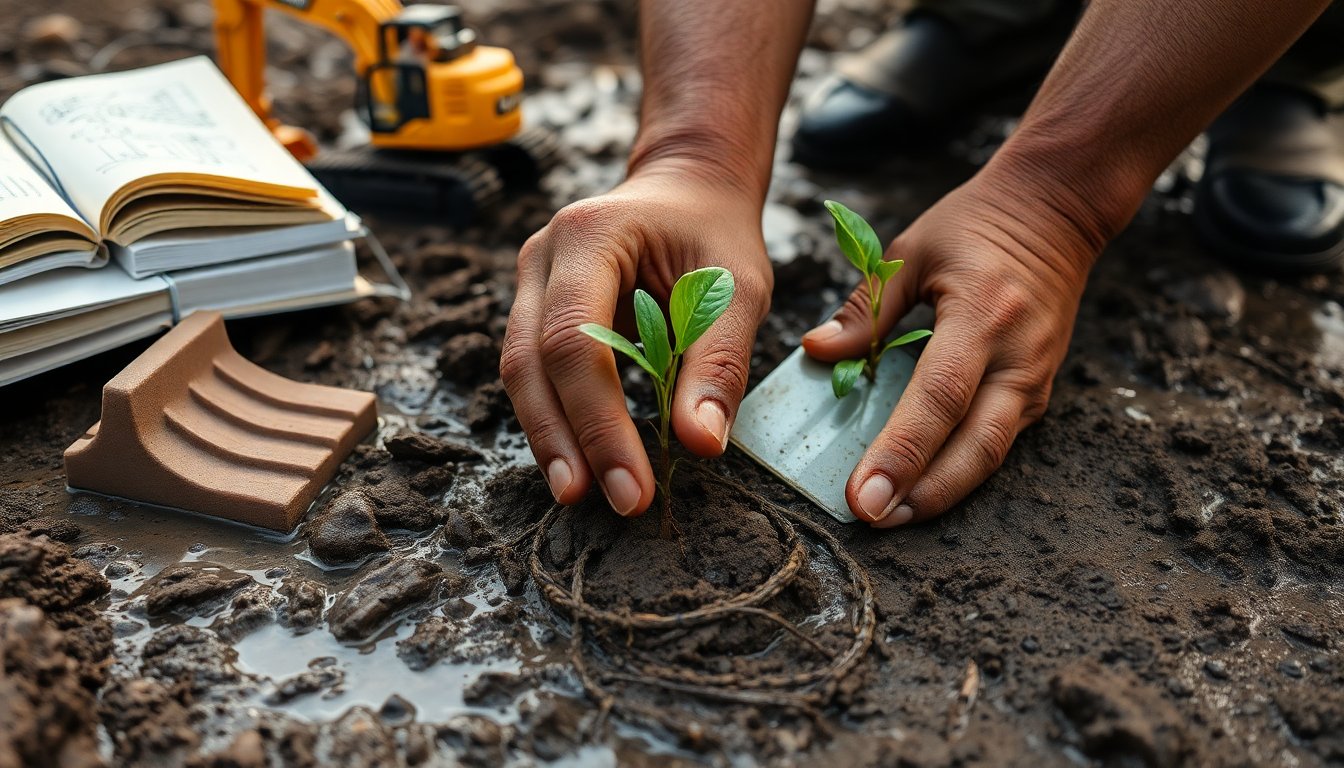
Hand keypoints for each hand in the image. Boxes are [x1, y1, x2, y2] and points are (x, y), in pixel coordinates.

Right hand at [501, 162, 772, 515]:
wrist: (686, 188)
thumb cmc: (714, 233)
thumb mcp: (738, 287)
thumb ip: (719, 362)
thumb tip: (700, 443)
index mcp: (589, 235)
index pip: (576, 342)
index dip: (599, 421)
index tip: (633, 484)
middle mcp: (542, 255)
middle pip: (530, 362)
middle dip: (565, 441)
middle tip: (606, 502)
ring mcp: (529, 281)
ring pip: (518, 372)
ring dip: (550, 439)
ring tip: (582, 494)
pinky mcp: (533, 308)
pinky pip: (532, 372)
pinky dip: (555, 419)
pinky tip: (579, 461)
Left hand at [802, 165, 1103, 526]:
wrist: (1056, 210)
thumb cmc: (975, 226)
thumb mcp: (911, 250)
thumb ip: (866, 308)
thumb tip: (815, 352)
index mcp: (983, 315)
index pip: (938, 397)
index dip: (901, 451)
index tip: (862, 494)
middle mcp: (1018, 356)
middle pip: (976, 445)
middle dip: (924, 493)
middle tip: (872, 520)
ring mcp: (1035, 378)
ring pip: (992, 455)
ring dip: (942, 494)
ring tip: (891, 518)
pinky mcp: (1037, 390)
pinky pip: (998, 442)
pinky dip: (961, 472)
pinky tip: (921, 492)